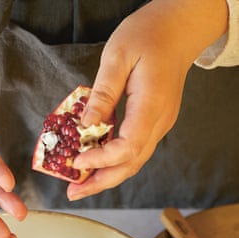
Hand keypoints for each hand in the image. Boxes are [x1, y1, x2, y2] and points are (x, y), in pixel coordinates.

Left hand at [68, 0, 228, 200]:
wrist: (178, 30)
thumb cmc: (148, 36)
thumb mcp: (118, 56)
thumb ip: (103, 93)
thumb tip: (86, 125)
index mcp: (152, 105)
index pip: (129, 146)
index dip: (102, 159)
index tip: (78, 160)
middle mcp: (159, 121)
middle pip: (132, 164)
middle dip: (101, 181)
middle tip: (73, 192)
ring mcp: (158, 125)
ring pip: (133, 162)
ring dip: (106, 177)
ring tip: (79, 186)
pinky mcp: (153, 124)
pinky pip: (133, 151)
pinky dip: (112, 163)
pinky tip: (93, 166)